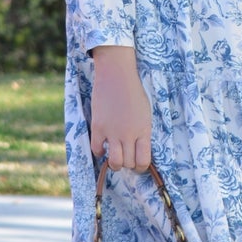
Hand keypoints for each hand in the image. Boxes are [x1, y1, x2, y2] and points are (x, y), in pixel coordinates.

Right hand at [89, 45, 152, 170]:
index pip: (144, 161)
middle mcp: (129, 135)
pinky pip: (96, 150)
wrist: (117, 75)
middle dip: (128, 164)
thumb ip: (142, 132)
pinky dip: (99, 151)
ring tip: (114, 155)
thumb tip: (139, 149)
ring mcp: (112, 132)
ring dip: (115, 163)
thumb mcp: (145, 114)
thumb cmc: (134, 92)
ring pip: (114, 162)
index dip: (141, 166)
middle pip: (129, 164)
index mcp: (144, 131)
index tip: (138, 163)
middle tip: (126, 156)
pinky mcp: (98, 127)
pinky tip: (102, 145)